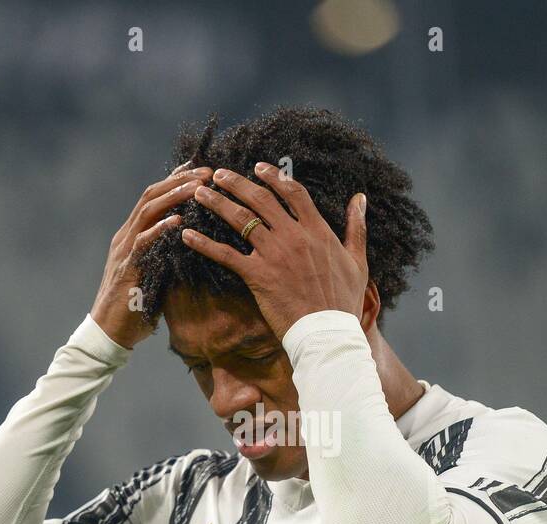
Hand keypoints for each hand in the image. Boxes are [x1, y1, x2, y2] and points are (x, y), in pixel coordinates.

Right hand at [89, 160, 212, 347]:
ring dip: (174, 196)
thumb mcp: (157, 273)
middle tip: (207, 172)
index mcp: (133, 234)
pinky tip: (179, 221)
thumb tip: (198, 247)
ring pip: (147, 211)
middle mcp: (127, 235)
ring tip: (198, 187)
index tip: (200, 169)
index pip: (154, 197)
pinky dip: (160, 228)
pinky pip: (143, 242)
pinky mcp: (126, 268)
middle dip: (180, 180)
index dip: (176, 180)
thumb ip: (170, 255)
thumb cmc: (137, 306)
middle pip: (152, 195)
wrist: (110, 332)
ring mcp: (124, 249)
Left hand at [181, 162, 368, 338]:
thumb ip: (356, 227)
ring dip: (217, 203)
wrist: (327, 333)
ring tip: (199, 193)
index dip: (274, 176)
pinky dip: (204, 243)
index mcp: (318, 230)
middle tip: (217, 174)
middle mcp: (294, 236)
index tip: (258, 167)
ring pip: (240, 219)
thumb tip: (359, 198)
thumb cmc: (344, 302)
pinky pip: (225, 254)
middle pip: (261, 199)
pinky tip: (186, 234)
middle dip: (236, 183)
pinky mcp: (257, 275)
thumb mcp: (358, 261)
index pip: (293, 192)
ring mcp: (274, 254)